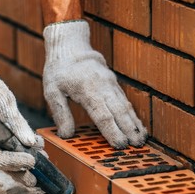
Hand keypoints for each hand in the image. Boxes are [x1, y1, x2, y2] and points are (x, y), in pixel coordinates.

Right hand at [0, 49, 40, 185]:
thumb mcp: (3, 104)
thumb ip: (16, 124)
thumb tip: (29, 142)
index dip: (16, 162)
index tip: (32, 159)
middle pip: (2, 165)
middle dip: (20, 171)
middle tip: (35, 178)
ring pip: (6, 160)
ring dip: (23, 164)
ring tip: (41, 160)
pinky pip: (7, 149)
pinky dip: (21, 150)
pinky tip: (36, 147)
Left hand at [43, 21, 146, 148]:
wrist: (71, 46)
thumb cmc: (59, 70)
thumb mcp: (52, 90)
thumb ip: (60, 113)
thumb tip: (66, 135)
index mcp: (87, 90)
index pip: (103, 115)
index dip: (112, 132)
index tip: (120, 144)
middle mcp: (103, 87)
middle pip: (119, 112)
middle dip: (129, 130)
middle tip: (137, 146)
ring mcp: (111, 85)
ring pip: (125, 107)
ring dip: (134, 124)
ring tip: (142, 139)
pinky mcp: (114, 84)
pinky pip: (125, 101)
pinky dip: (133, 115)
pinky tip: (138, 126)